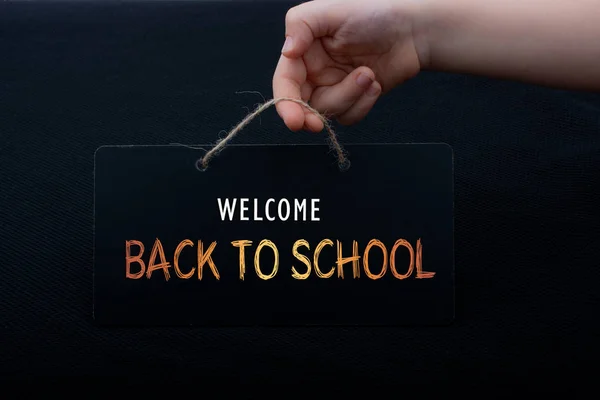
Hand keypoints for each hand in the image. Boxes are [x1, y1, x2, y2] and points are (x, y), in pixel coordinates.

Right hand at [272, 0, 422, 131]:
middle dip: (309, 116)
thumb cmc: (374, 12)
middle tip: (317, 124)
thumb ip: (301, 25)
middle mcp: (315, 71)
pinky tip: (375, 83)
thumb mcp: (331, 10)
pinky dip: (363, 103)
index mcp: (304, 51)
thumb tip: (287, 51)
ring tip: (368, 74)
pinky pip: (349, 116)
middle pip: (302, 104)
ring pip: (328, 111)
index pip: (286, 82)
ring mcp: (335, 87)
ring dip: (350, 96)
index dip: (286, 103)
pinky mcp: (354, 99)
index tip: (295, 120)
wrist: (412, 30)